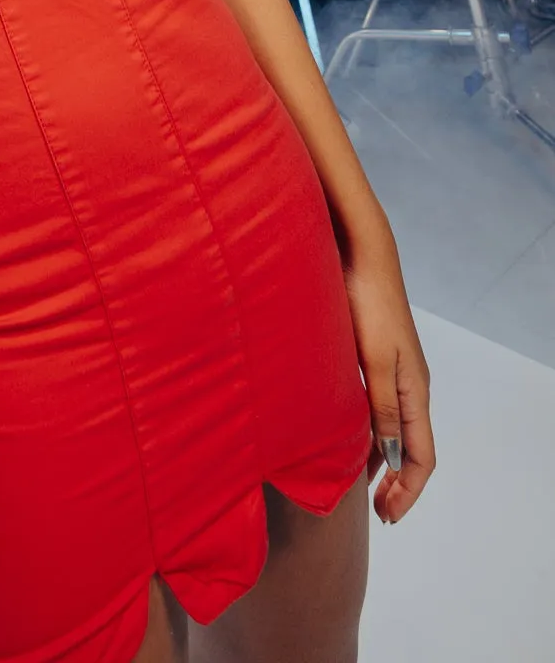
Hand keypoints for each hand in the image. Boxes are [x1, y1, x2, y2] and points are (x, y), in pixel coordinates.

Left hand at [342, 236, 435, 523]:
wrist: (361, 253)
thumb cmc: (366, 301)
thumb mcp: (375, 359)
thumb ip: (383, 407)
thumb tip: (391, 454)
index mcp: (415, 390)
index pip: (422, 456)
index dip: (408, 490)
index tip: (388, 515)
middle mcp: (409, 385)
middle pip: (411, 447)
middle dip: (397, 483)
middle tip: (376, 511)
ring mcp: (394, 371)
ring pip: (394, 429)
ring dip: (381, 460)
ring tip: (360, 486)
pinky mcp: (376, 357)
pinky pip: (378, 408)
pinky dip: (368, 432)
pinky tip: (347, 438)